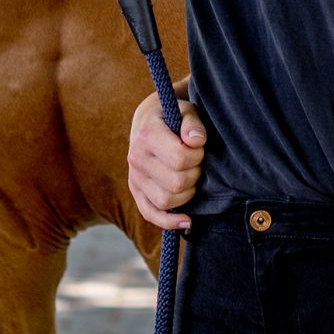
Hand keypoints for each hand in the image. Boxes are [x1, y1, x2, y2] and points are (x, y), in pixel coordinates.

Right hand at [125, 86, 203, 229]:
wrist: (150, 122)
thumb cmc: (174, 118)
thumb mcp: (186, 111)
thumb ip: (192, 123)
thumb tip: (196, 141)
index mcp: (147, 135)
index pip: (179, 157)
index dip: (197, 155)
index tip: (199, 147)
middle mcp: (136, 157)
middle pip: (175, 182)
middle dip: (195, 174)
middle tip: (197, 163)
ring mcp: (134, 177)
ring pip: (165, 201)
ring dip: (187, 194)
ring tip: (191, 178)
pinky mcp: (136, 192)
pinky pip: (150, 214)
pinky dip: (170, 222)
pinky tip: (188, 221)